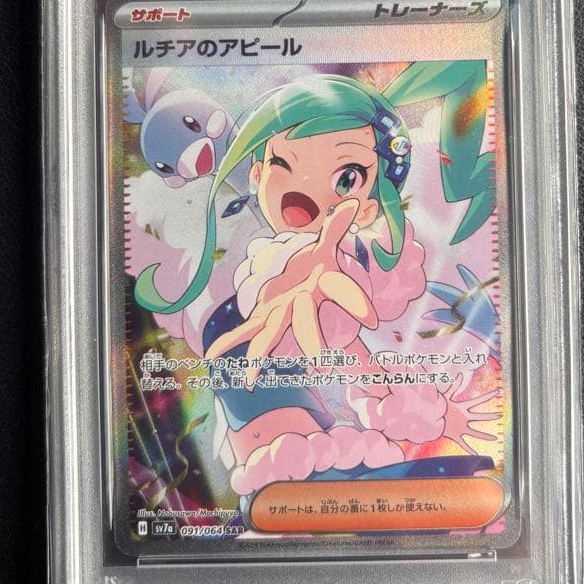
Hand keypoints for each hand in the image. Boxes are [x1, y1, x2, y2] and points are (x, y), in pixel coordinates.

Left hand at [205, 199, 377, 385]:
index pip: (343, 293)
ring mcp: (281, 314)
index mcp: (322, 286)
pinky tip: (212, 353)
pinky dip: (228, 340)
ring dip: (260, 356)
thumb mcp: (325, 245)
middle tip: (320, 360)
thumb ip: (336, 227)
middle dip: (311, 340)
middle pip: (307, 323)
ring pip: (271, 336)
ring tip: (251, 381)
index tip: (371, 320)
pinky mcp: (263, 315)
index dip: (356, 304)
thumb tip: (352, 203)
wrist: (304, 283)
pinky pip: (244, 329)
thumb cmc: (317, 266)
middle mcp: (302, 305)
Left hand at [442, 376, 499, 452]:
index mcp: (463, 408)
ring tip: (494, 438)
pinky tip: (476, 455)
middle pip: (479, 417)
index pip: (477, 401)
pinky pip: (464, 444)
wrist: (429, 417)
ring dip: (484, 436)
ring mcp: (461, 427)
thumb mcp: (447, 396)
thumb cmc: (438, 406)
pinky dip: (470, 450)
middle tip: (499, 415)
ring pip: (475, 433)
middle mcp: (464, 418)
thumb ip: (455, 386)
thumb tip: (462, 374)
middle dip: (489, 416)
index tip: (496, 391)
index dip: (487, 396)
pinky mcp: (455, 435)